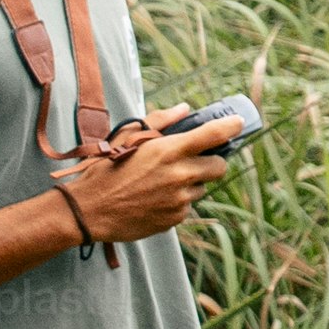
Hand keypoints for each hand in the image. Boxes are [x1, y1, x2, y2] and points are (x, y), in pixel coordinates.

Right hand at [55, 114, 237, 244]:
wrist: (89, 210)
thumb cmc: (106, 169)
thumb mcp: (127, 137)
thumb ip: (160, 121)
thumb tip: (184, 109)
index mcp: (169, 151)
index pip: (213, 135)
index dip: (231, 127)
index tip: (240, 123)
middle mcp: (180, 175)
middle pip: (220, 167)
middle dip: (212, 162)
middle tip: (195, 160)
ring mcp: (179, 200)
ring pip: (201, 188)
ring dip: (190, 183)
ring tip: (160, 182)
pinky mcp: (175, 219)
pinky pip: (186, 207)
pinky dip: (176, 201)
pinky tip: (153, 198)